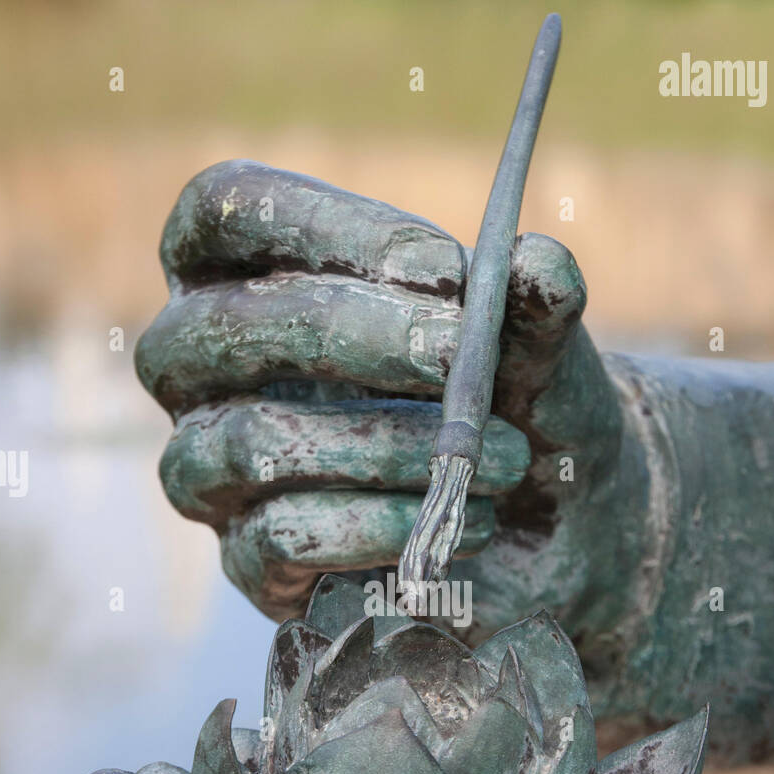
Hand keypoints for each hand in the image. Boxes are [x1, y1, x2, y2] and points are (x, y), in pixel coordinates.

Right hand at [135, 160, 637, 632]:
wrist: (563, 530)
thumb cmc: (525, 407)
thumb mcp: (539, 354)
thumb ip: (533, 306)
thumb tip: (538, 265)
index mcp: (254, 275)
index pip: (227, 213)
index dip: (318, 227)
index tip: (437, 267)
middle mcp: (211, 369)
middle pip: (219, 327)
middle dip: (343, 334)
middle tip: (454, 353)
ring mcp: (217, 469)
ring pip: (252, 441)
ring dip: (383, 446)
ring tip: (499, 461)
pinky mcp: (250, 560)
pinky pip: (281, 537)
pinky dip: (383, 527)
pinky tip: (468, 526)